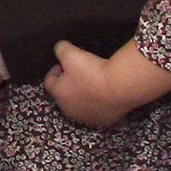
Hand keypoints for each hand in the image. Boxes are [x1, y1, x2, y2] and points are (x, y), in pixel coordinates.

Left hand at [44, 39, 170, 128]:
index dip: (55, 70)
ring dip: (85, 94)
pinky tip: (106, 92)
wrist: (121, 86)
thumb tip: (61, 49)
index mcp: (59, 94)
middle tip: (80, 71)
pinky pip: (99, 110)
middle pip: (65, 94)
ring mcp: (88, 117)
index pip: (49, 81)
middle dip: (70, 83)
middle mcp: (70, 110)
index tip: (63, 63)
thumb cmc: (92, 71)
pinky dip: (100, 102)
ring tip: (94, 81)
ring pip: (82, 104)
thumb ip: (61, 49)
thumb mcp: (70, 53)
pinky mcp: (105, 121)